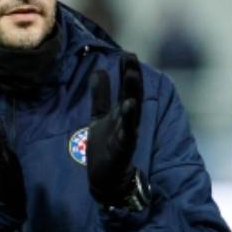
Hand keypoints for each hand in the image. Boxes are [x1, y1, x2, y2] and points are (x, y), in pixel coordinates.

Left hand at [88, 53, 149, 210]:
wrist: (106, 179)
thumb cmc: (104, 147)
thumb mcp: (99, 116)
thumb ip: (101, 95)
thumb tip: (99, 71)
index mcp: (121, 112)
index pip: (126, 88)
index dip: (127, 71)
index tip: (127, 53)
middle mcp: (127, 121)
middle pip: (132, 95)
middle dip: (132, 76)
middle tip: (131, 57)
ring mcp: (127, 134)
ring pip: (132, 110)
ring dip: (132, 92)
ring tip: (131, 75)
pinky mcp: (123, 148)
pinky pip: (127, 132)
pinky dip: (129, 120)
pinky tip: (129, 106)